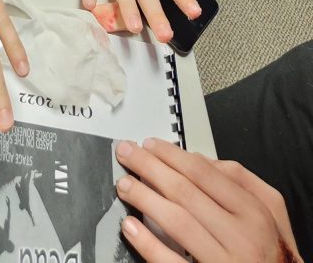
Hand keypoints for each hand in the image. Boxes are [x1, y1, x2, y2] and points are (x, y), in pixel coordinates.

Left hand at [115, 139, 302, 262]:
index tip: (149, 146)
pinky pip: (172, 262)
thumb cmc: (271, 250)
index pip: (203, 173)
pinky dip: (148, 243)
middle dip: (150, 168)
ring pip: (177, 222)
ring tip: (125, 186)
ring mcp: (223, 262)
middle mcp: (240, 236)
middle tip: (128, 156)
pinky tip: (131, 227)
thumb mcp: (271, 210)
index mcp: (253, 212)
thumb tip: (198, 160)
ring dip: (144, 199)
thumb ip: (239, 180)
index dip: (171, 155)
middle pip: (185, 192)